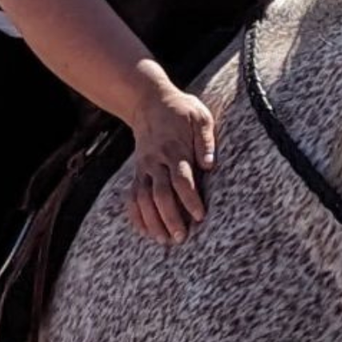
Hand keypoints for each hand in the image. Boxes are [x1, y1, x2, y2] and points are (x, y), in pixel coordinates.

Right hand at [126, 86, 215, 244]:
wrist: (149, 101)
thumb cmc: (181, 110)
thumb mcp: (199, 115)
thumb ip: (205, 139)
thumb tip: (210, 163)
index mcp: (174, 148)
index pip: (181, 178)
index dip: (190, 199)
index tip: (200, 216)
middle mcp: (156, 160)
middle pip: (160, 193)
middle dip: (170, 217)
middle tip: (181, 237)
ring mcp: (143, 167)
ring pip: (142, 198)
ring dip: (152, 221)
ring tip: (164, 240)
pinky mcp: (137, 172)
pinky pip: (131, 196)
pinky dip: (135, 215)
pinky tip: (145, 231)